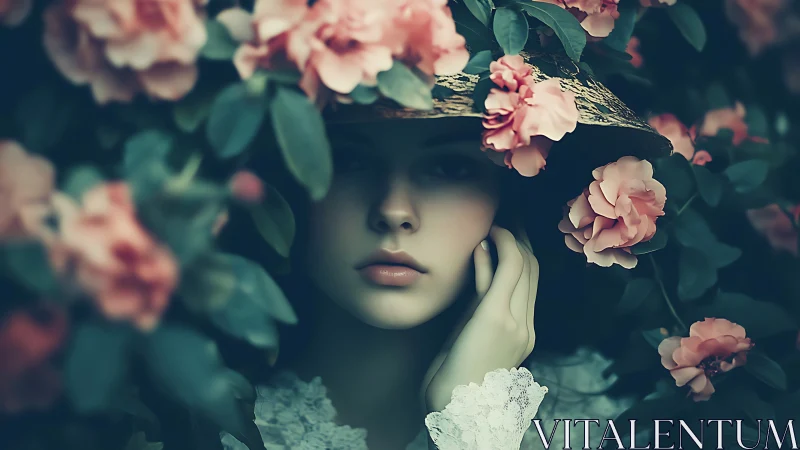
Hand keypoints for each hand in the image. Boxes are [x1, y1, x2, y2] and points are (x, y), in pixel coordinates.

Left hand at [422, 225, 538, 412]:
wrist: (457, 417)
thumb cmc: (452, 386)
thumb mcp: (465, 340)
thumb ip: (474, 308)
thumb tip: (477, 268)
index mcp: (520, 335)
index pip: (528, 284)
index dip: (520, 253)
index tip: (508, 231)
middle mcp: (524, 327)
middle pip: (531, 271)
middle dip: (520, 238)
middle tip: (507, 214)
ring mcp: (515, 322)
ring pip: (523, 266)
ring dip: (511, 235)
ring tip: (497, 215)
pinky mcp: (497, 318)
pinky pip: (507, 270)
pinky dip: (502, 246)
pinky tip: (491, 232)